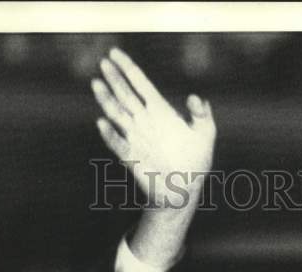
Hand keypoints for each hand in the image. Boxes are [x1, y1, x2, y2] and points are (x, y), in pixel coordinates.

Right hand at [92, 47, 215, 207]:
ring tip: (97, 84)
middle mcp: (144, 120)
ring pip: (117, 114)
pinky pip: (118, 143)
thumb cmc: (196, 160)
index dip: (127, 67)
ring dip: (106, 100)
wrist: (186, 188)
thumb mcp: (205, 134)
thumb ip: (202, 115)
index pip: (140, 83)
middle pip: (125, 94)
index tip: (114, 53)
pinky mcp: (131, 157)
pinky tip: (102, 122)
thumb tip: (196, 98)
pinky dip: (110, 134)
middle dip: (114, 78)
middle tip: (103, 62)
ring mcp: (136, 138)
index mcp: (160, 110)